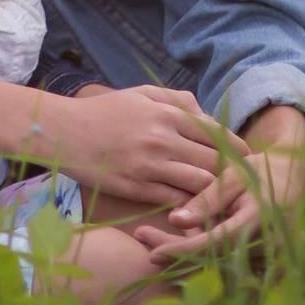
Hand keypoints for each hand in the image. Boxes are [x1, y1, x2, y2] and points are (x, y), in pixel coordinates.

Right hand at [38, 84, 225, 208]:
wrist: (60, 131)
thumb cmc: (100, 113)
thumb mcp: (138, 95)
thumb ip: (175, 99)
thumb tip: (205, 113)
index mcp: (166, 114)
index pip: (218, 135)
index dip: (238, 151)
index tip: (244, 162)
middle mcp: (163, 139)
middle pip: (216, 162)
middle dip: (233, 175)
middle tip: (242, 186)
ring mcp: (150, 165)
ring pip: (201, 184)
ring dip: (215, 194)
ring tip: (224, 201)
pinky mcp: (137, 187)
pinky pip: (177, 200)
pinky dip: (190, 205)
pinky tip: (195, 209)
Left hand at [131, 105, 304, 263]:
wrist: (290, 178)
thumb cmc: (258, 171)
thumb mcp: (232, 176)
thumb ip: (207, 199)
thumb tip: (175, 220)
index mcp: (259, 220)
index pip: (214, 244)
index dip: (182, 251)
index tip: (152, 253)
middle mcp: (267, 245)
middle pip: (213, 261)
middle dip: (176, 255)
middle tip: (141, 238)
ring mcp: (270, 257)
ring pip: (219, 267)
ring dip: (185, 258)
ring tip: (149, 238)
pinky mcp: (267, 263)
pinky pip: (230, 268)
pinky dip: (202, 260)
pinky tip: (176, 245)